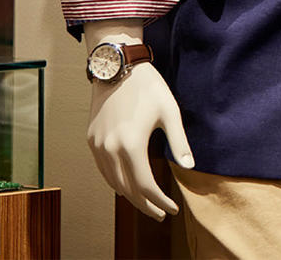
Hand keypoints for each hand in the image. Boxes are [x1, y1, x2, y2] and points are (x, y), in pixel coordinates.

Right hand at [87, 62, 193, 220]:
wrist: (117, 66)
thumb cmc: (148, 87)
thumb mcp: (170, 112)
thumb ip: (179, 142)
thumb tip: (189, 167)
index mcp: (131, 144)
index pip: (145, 185)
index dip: (159, 201)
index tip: (172, 209)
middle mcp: (110, 149)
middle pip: (127, 189)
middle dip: (145, 205)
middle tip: (160, 214)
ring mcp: (97, 145)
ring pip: (112, 182)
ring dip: (129, 196)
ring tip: (146, 204)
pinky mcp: (91, 139)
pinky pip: (103, 170)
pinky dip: (116, 182)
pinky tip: (128, 185)